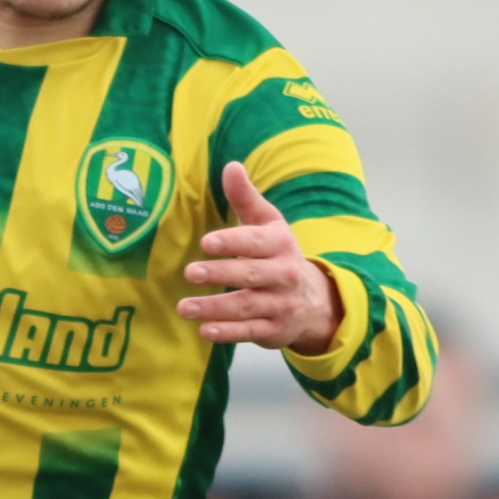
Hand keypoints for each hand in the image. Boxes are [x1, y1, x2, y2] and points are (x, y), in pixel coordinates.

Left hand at [179, 162, 347, 353]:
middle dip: (221, 273)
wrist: (314, 300)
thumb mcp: (268, 224)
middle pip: (251, 274)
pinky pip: (250, 331)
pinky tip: (205, 330)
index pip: (256, 242)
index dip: (233, 242)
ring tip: (184, 307)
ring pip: (247, 305)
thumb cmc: (278, 255)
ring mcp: (280, 304)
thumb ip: (246, 198)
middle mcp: (284, 274)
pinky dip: (228, 332)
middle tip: (191, 272)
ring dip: (215, 307)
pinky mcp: (273, 330)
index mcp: (280, 244)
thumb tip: (230, 166)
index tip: (207, 242)